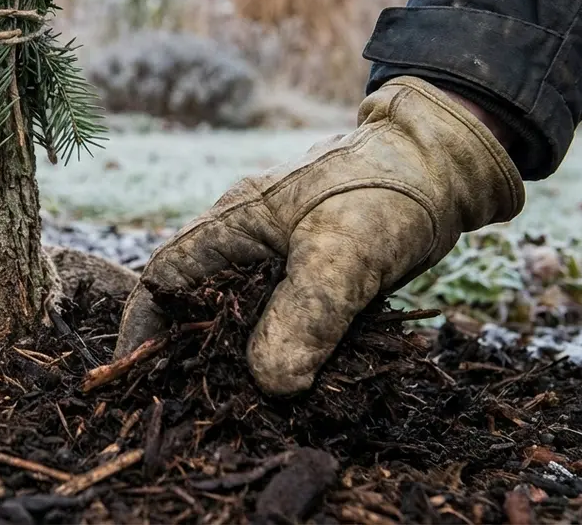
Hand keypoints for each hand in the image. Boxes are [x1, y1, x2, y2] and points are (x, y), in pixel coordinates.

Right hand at [114, 77, 524, 394]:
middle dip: (190, 357)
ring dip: (240, 364)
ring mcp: (280, 262)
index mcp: (231, 225)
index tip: (137, 376)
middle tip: (196, 411)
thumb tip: (272, 385)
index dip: (144, 326)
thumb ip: (304, 317)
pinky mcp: (314, 279)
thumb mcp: (342, 256)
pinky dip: (283, 356)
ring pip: (242, 320)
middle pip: (198, 307)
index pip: (165, 278)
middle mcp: (245, 244)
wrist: (444, 168)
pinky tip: (296, 389)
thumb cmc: (384, 194)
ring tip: (243, 413)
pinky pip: (284, 324)